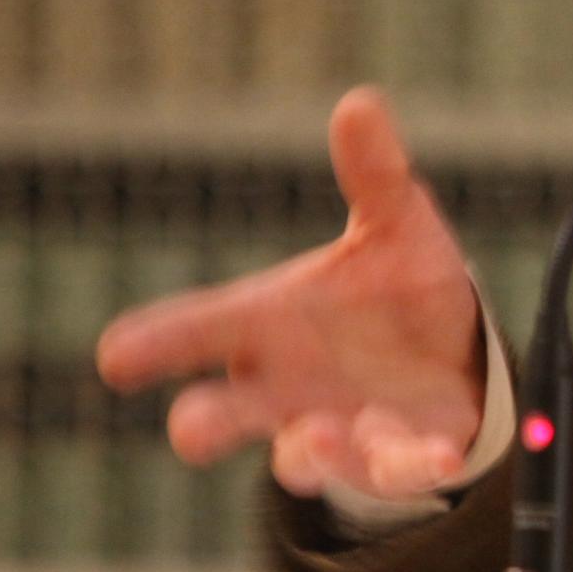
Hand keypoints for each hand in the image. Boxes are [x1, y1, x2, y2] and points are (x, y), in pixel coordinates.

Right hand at [96, 88, 485, 498]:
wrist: (456, 351)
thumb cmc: (396, 285)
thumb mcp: (394, 224)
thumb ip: (375, 174)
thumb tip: (361, 102)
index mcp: (269, 323)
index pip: (200, 327)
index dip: (158, 341)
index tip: (116, 355)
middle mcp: (286, 385)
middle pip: (225, 412)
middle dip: (207, 421)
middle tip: (191, 427)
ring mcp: (334, 427)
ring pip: (304, 455)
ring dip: (312, 451)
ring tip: (319, 436)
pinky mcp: (394, 456)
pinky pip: (394, 469)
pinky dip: (408, 462)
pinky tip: (432, 451)